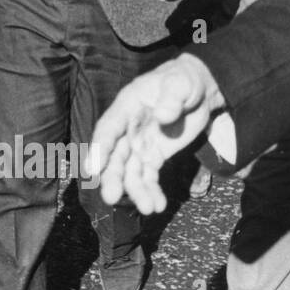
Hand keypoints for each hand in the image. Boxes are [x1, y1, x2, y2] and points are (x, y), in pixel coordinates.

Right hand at [91, 54, 225, 212]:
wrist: (198, 90)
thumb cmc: (183, 80)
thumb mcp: (181, 83)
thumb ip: (171, 98)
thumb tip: (162, 116)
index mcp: (127, 107)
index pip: (108, 129)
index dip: (98, 149)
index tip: (92, 170)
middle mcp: (127, 129)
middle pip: (114, 156)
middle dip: (112, 177)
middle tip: (111, 198)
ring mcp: (140, 144)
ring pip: (130, 171)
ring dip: (135, 190)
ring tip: (148, 209)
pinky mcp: (154, 156)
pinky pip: (148, 176)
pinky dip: (151, 191)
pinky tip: (157, 205)